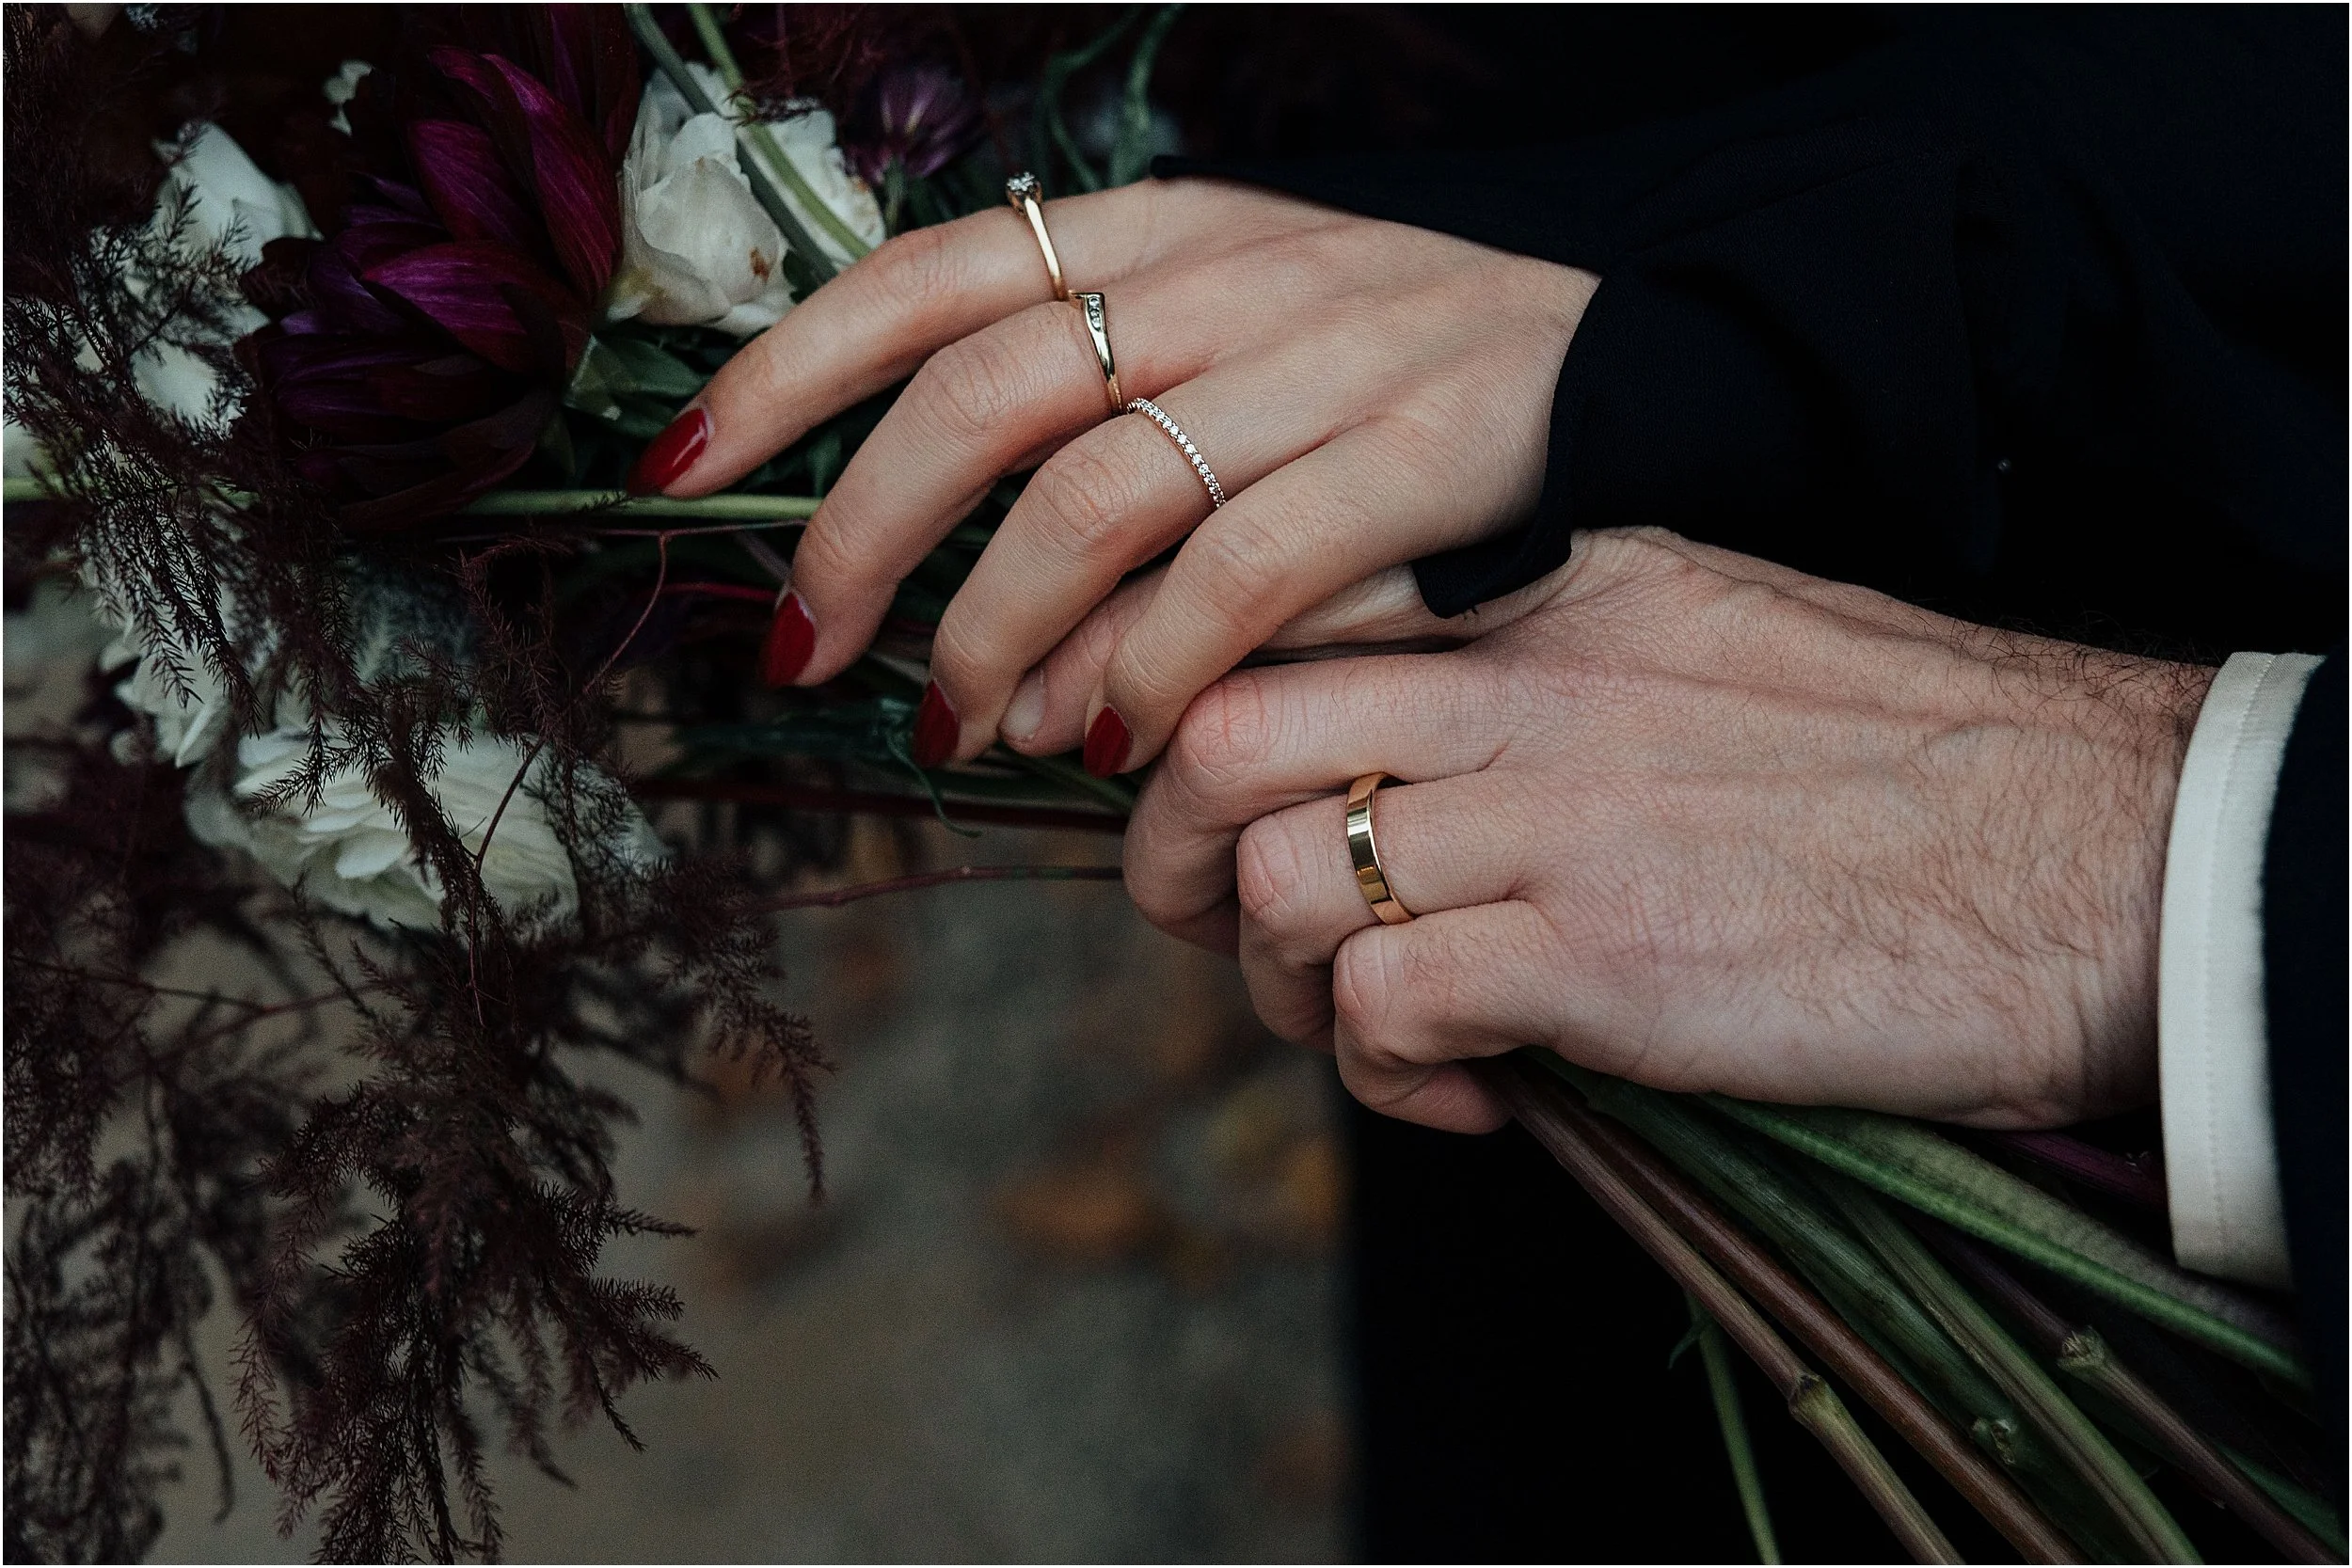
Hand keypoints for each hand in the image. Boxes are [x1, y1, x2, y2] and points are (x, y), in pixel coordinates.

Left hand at [641, 178, 1594, 772]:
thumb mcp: (1229, 332)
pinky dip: (1154, 666)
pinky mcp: (1418, 460)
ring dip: (997, 631)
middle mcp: (1224, 277)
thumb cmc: (1387, 380)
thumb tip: (940, 594)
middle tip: (807, 653)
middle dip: (863, 536)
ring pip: (1097, 495)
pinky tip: (1116, 740)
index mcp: (1156, 229)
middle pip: (984, 396)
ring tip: (962, 730)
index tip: (675, 477)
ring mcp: (1324, 362)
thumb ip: (1089, 408)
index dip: (783, 375)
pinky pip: (1242, 575)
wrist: (1633, 364)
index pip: (924, 279)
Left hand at [1121, 528, 2215, 1134]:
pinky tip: (1477, 1098)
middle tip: (1224, 933)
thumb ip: (1536, 676)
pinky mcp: (1606, 955)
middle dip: (1165, 856)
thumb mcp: (1698, 653)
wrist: (2101, 856)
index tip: (1211, 803)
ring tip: (1371, 1029)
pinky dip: (1386, 1077)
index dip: (1197, 716)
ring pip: (1275, 880)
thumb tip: (1392, 761)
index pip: (1288, 611)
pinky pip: (1385, 1006)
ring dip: (1280, 986)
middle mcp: (1530, 684)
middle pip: (1223, 737)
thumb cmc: (1908, 771)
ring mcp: (1562, 815)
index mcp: (1550, 594)